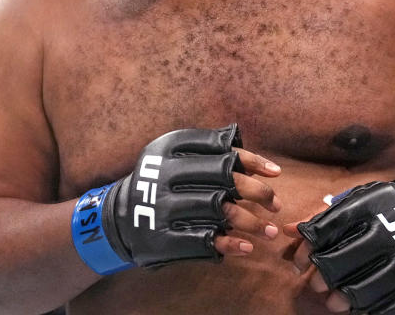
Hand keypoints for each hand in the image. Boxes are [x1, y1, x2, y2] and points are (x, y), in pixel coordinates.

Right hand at [71, 124, 280, 272]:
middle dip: (256, 190)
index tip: (275, 172)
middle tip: (275, 203)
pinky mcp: (162, 237)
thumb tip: (258, 164)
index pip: (219, 149)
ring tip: (270, 230)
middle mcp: (164, 173)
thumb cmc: (159, 182)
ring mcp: (162, 206)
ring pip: (219, 209)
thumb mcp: (172, 156)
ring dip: (251, 221)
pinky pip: (203, 240)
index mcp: (168, 147)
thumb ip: (209, 152)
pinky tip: (247, 246)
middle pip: (223, 177)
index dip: (252, 160)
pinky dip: (229, 244)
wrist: (119, 217)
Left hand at [285, 173, 394, 314]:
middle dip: (322, 276)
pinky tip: (358, 307)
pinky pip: (389, 305)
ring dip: (342, 298)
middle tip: (316, 285)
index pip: (327, 230)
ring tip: (333, 301)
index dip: (307, 250)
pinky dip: (368, 310)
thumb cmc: (381, 207)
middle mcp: (389, 233)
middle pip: (343, 262)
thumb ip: (322, 218)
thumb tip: (288, 231)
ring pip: (365, 288)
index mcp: (368, 207)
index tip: (299, 263)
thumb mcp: (354, 202)